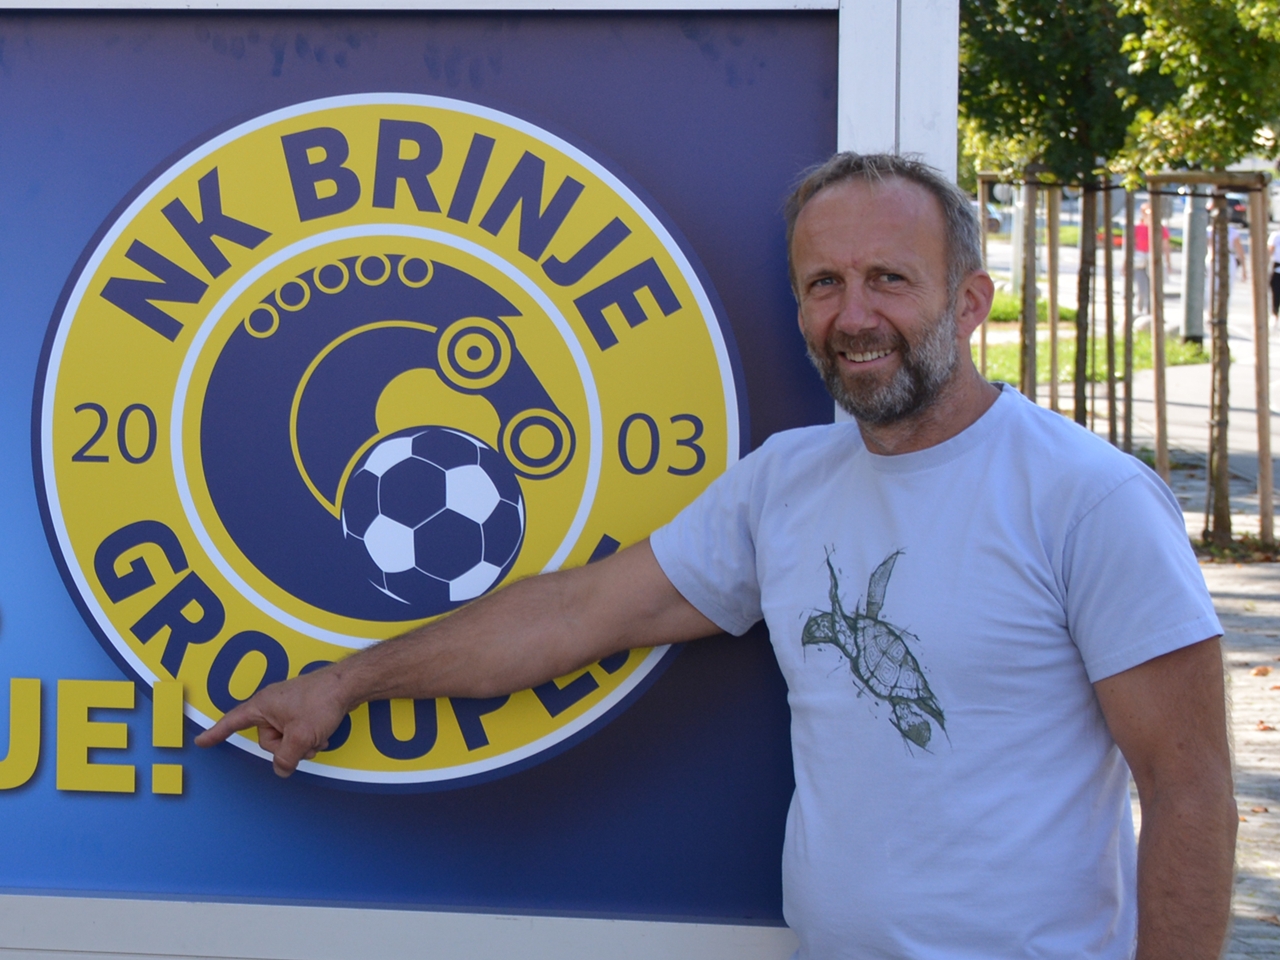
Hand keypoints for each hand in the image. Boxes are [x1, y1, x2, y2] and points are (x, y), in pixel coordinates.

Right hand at [194, 667, 350, 776]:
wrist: (348, 684)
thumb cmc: (321, 702)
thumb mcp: (301, 737)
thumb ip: (286, 757)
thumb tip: (281, 769)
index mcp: (262, 705)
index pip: (233, 721)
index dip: (217, 733)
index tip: (201, 741)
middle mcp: (271, 703)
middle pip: (267, 738)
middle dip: (286, 746)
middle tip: (305, 740)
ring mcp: (287, 705)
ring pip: (285, 737)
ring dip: (301, 743)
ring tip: (318, 736)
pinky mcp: (302, 707)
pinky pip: (297, 730)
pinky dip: (308, 736)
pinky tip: (323, 734)